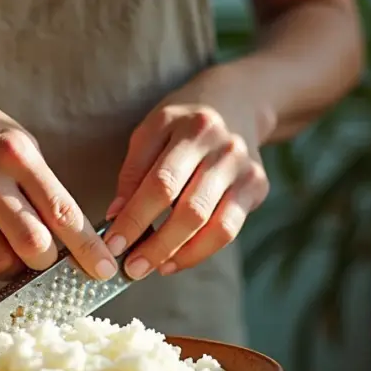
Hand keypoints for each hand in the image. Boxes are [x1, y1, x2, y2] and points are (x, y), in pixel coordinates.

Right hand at [0, 56, 116, 283]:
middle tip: (45, 258)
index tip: (105, 270)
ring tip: (10, 253)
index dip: (89, 249)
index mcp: (17, 154)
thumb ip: (39, 183)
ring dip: (11, 269)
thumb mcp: (15, 139)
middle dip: (47, 263)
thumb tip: (67, 234)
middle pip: (33, 246)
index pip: (63, 212)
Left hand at [103, 71, 269, 278]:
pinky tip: (175, 261)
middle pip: (190, 209)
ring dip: (179, 253)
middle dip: (156, 244)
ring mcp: (244, 167)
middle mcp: (223, 146)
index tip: (112, 246)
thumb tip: (116, 219)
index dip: (135, 219)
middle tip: (131, 269)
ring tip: (152, 268)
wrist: (237, 101)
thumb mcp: (151, 133)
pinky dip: (199, 251)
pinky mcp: (258, 185)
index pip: (160, 183)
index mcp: (189, 126)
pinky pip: (229, 229)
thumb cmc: (182, 124)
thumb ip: (133, 173)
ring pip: (213, 224)